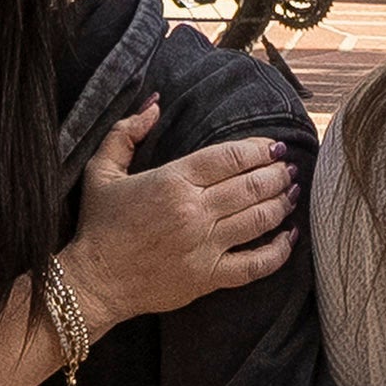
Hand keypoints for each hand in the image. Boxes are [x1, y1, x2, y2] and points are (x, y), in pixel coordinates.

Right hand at [67, 87, 296, 319]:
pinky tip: (290, 237)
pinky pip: (256, 265)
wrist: (93, 282)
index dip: (259, 149)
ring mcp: (204, 247)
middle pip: (252, 185)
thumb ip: (126, 132)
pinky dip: (279, 251)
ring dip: (282, 202)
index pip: (230, 157)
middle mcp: (193, 212)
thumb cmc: (98, 225)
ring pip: (259, 219)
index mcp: (172, 181)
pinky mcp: (208, 278)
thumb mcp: (101, 170)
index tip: (274, 146)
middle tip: (288, 166)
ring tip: (292, 191)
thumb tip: (156, 104)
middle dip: (277, 172)